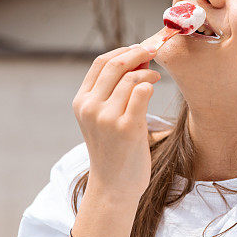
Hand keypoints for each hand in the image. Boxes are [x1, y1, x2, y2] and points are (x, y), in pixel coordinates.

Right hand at [72, 45, 160, 201]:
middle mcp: (90, 107)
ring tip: (155, 77)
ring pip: (131, 77)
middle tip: (153, 53)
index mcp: (81, 102)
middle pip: (115, 64)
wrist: (113, 186)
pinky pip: (141, 92)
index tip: (139, 49)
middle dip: (137, 53)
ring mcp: (107, 118)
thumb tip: (138, 58)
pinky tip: (154, 88)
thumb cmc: (113, 150)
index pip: (100, 63)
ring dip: (147, 72)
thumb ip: (112, 91)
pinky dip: (150, 85)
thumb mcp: (102, 118)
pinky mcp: (126, 128)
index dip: (122, 51)